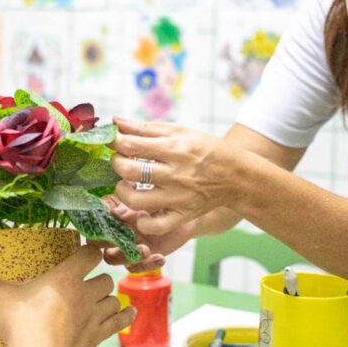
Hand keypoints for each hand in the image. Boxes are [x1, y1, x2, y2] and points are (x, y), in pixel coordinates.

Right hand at [0, 244, 135, 346]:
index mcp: (66, 276)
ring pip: (113, 299)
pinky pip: (118, 322)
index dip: (90, 250)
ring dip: (109, 299)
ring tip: (102, 301)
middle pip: (103, 279)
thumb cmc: (21, 323)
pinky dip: (124, 317)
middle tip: (85, 284)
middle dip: (97, 280)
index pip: (89, 253)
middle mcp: (85, 292)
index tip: (87, 250)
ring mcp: (94, 315)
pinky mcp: (98, 336)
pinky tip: (128, 313)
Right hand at [102, 194, 194, 271]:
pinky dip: (146, 264)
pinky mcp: (138, 258)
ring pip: (112, 258)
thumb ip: (130, 208)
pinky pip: (134, 267)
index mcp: (108, 212)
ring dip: (126, 256)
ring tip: (146, 250)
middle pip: (95, 244)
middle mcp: (112, 230)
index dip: (94, 227)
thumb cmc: (162, 202)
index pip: (91, 221)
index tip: (106, 228)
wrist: (184, 214)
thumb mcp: (147, 201)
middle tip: (124, 241)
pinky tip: (160, 257)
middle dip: (108, 244)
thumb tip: (116, 213)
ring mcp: (124, 245)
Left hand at [110, 117, 233, 234]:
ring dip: (122, 191)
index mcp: (175, 149)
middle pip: (129, 171)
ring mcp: (178, 198)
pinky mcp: (182, 216)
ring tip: (126, 184)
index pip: (132, 145)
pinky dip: (142, 220)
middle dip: (116, 164)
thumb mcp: (179, 132)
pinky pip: (154, 225)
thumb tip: (115, 121)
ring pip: (135, 200)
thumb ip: (145, 128)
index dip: (114, 142)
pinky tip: (142, 209)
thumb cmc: (205, 150)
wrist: (236, 176)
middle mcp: (176, 174)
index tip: (112, 141)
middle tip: (120, 161)